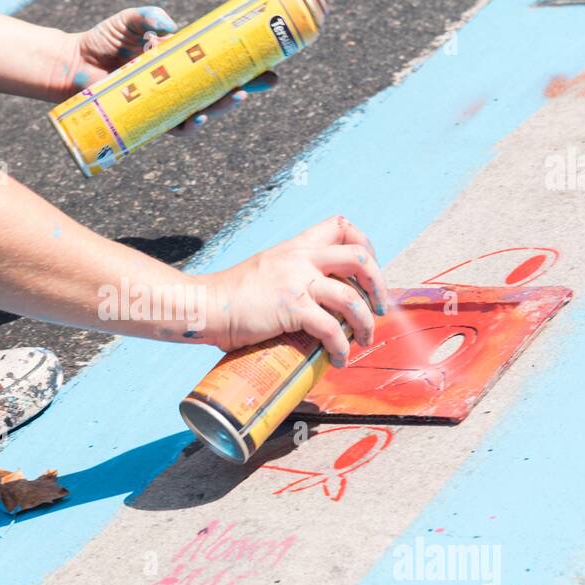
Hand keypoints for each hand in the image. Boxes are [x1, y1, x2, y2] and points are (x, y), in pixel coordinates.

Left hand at [50, 6, 278, 126]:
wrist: (74, 65)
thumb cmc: (103, 41)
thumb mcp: (129, 21)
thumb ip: (148, 16)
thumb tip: (170, 28)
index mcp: (183, 60)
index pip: (222, 64)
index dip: (249, 68)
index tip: (273, 65)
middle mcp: (180, 84)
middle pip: (221, 90)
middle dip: (246, 88)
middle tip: (264, 81)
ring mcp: (168, 103)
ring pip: (205, 110)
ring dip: (223, 107)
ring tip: (235, 97)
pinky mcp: (151, 118)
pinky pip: (176, 126)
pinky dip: (190, 124)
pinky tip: (200, 117)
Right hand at [197, 216, 387, 365]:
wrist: (206, 305)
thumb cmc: (232, 296)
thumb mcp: (267, 270)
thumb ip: (291, 274)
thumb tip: (315, 300)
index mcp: (296, 246)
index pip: (341, 225)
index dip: (365, 244)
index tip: (367, 272)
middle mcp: (300, 258)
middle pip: (360, 257)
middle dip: (379, 284)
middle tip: (379, 307)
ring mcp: (297, 282)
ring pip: (352, 297)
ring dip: (366, 323)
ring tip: (364, 340)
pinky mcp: (291, 308)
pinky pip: (331, 328)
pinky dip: (341, 348)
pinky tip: (338, 359)